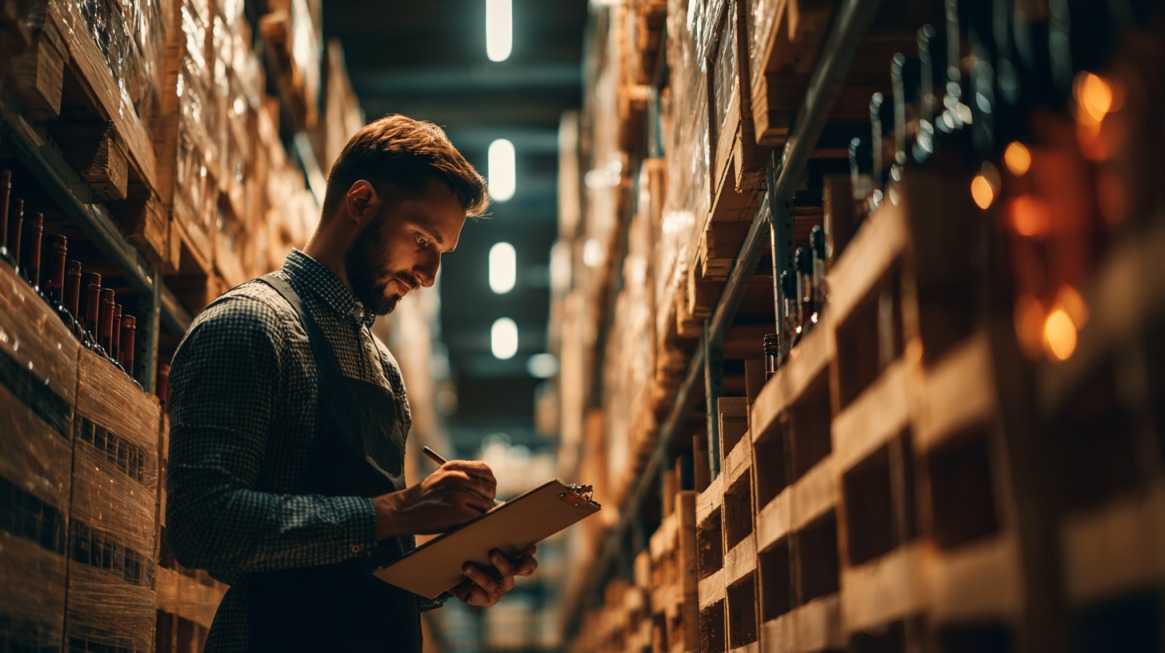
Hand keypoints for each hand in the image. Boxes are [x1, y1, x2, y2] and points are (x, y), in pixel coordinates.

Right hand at [373, 461, 495, 537]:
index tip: (488, 491)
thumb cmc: (423, 498)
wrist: (402, 510)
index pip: (486, 471)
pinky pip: (478, 517)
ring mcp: (458, 494)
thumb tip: (490, 490)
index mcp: (454, 467)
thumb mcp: (441, 478)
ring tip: (468, 516)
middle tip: (480, 509)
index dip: (490, 483)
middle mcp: (458, 477)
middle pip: (488, 489)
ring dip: (480, 513)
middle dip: (487, 500)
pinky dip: (474, 522)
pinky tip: (464, 522)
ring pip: (486, 505)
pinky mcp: (458, 511)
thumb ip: (462, 478)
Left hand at [450, 547, 537, 606]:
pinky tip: (466, 586)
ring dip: (477, 574)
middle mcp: (506, 581)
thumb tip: (501, 530)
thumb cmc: (475, 556)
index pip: (528, 567)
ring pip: (488, 582)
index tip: (527, 550)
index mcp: (513, 567)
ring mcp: (496, 592)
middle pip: (509, 572)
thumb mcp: (484, 547)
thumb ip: (495, 542)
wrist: (458, 576)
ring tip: (466, 567)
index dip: (528, 560)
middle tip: (492, 553)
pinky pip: (478, 596)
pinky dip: (471, 590)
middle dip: (502, 563)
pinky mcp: (483, 600)